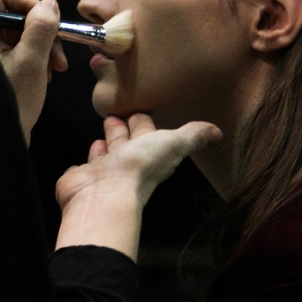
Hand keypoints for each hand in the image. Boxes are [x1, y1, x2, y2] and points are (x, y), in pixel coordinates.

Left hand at [0, 0, 67, 145]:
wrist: (0, 141)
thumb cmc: (11, 105)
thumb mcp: (32, 63)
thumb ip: (41, 29)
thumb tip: (48, 4)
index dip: (27, 2)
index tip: (47, 21)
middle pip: (14, 13)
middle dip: (41, 30)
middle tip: (58, 55)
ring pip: (20, 31)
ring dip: (42, 46)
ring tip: (52, 70)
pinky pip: (18, 47)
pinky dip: (35, 56)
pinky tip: (44, 75)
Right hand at [54, 114, 221, 258]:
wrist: (104, 195)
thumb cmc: (138, 169)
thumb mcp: (172, 144)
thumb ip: (192, 136)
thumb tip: (217, 133)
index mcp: (149, 153)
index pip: (148, 132)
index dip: (145, 120)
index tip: (141, 105)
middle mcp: (128, 163)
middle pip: (126, 140)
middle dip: (123, 127)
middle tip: (117, 112)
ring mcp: (104, 171)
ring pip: (107, 152)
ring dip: (108, 141)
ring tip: (106, 127)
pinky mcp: (83, 177)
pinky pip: (85, 166)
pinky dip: (88, 159)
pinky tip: (89, 151)